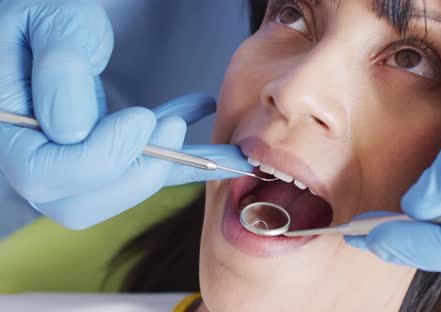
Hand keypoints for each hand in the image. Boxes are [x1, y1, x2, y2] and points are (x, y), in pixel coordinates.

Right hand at [0, 0, 250, 228]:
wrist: (54, 25)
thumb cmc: (48, 14)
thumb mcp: (54, 22)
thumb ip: (60, 69)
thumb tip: (73, 131)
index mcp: (5, 124)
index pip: (42, 174)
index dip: (100, 157)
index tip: (142, 119)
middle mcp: (28, 155)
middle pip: (76, 204)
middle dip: (134, 174)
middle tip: (172, 129)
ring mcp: (59, 163)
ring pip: (107, 198)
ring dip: (154, 170)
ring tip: (179, 123)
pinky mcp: (90, 160)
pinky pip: (130, 177)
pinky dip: (166, 166)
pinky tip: (196, 148)